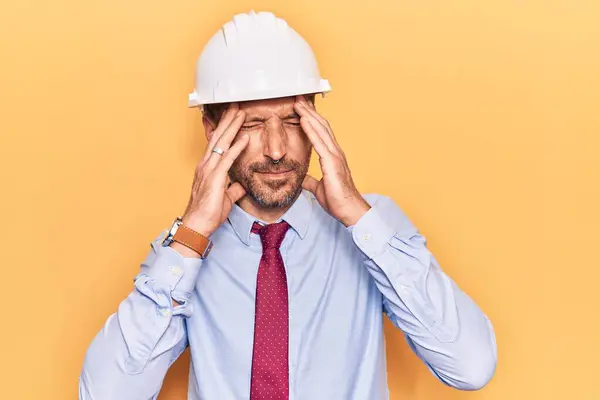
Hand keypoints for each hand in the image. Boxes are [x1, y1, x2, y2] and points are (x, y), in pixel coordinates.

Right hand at [180, 103, 249, 236]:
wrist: (197, 226)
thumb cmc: (208, 214)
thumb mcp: (225, 198)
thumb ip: (233, 190)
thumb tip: (241, 186)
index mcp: (207, 168)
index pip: (216, 143)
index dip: (224, 128)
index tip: (232, 116)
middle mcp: (206, 165)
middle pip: (218, 137)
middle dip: (227, 120)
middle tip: (236, 105)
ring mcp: (209, 170)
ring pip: (221, 143)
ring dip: (232, 127)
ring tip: (241, 113)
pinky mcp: (214, 178)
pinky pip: (227, 159)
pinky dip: (236, 147)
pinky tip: (244, 137)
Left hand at [294, 96, 370, 226]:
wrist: (350, 211)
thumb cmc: (338, 201)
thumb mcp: (319, 188)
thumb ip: (311, 181)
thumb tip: (303, 179)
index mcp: (332, 157)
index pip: (321, 132)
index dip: (311, 119)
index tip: (301, 108)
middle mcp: (335, 152)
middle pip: (321, 125)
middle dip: (309, 110)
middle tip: (298, 97)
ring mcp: (335, 156)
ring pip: (321, 129)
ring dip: (308, 114)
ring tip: (298, 102)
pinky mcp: (332, 163)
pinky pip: (320, 142)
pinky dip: (311, 130)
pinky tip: (303, 120)